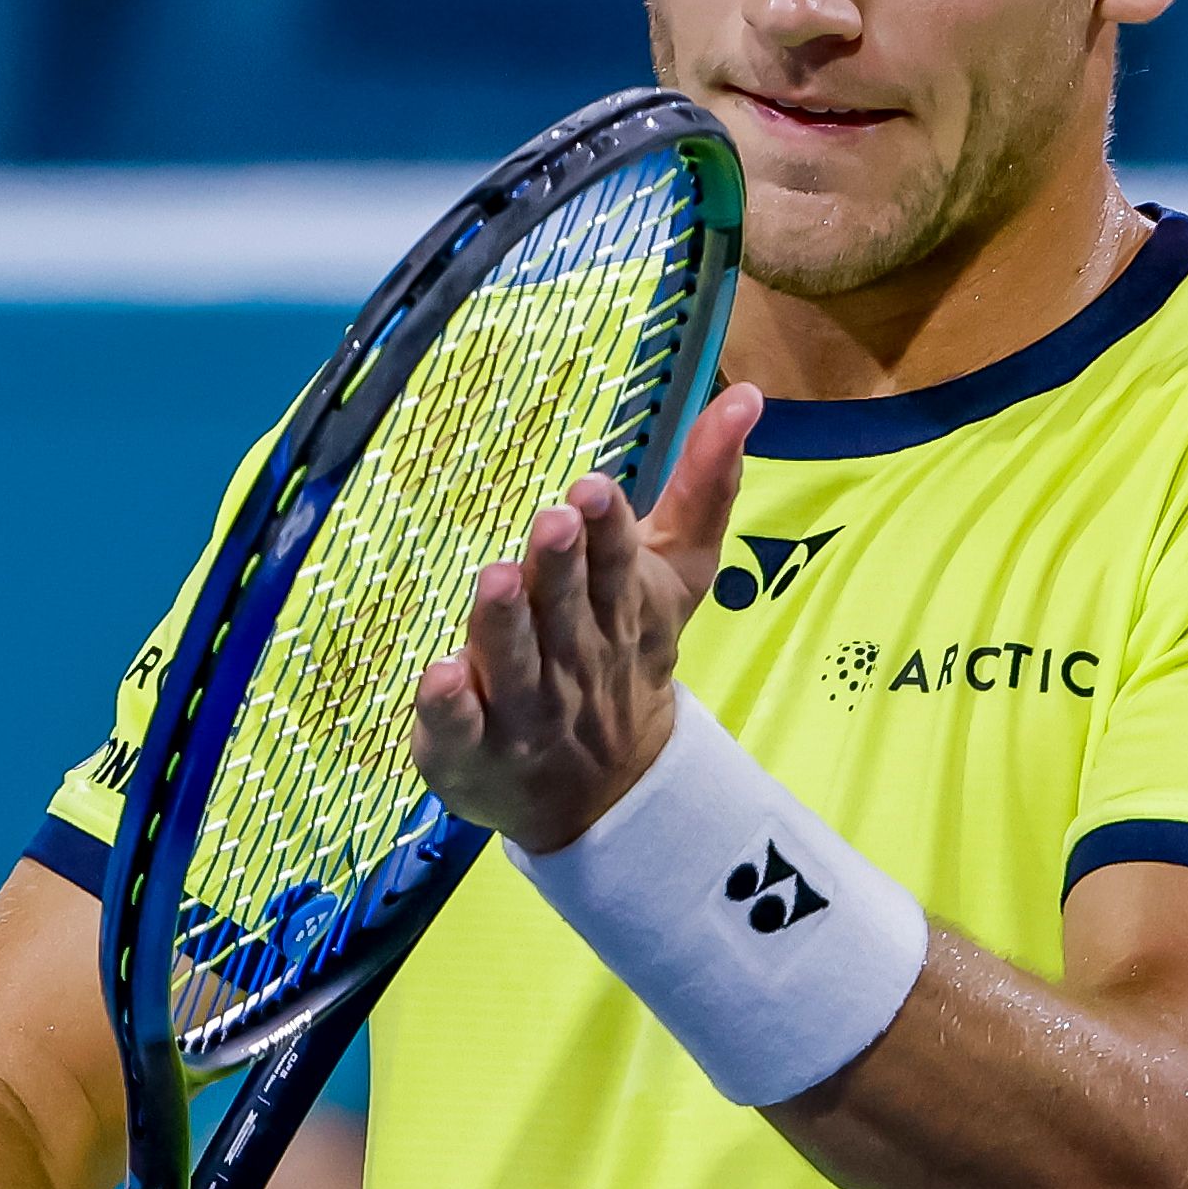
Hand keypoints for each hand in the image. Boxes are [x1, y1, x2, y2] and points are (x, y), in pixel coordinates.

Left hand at [411, 385, 760, 853]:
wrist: (607, 793)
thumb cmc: (626, 655)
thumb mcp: (674, 575)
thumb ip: (706, 486)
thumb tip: (747, 395)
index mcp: (619, 611)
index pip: (617, 568)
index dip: (608, 532)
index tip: (593, 489)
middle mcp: (573, 657)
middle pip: (567, 610)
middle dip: (562, 568)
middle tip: (555, 519)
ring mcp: (522, 708)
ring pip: (513, 662)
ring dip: (505, 623)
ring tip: (497, 577)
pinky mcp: (471, 749)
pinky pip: (460, 729)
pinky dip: (451, 706)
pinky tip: (440, 674)